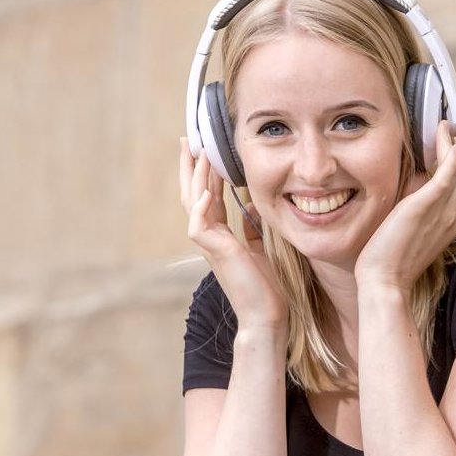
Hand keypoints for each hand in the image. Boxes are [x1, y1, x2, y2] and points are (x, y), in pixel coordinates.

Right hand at [179, 138, 287, 335]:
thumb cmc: (266, 287)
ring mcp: (211, 245)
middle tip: (188, 140)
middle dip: (191, 167)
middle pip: (193, 194)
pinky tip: (206, 190)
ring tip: (197, 152)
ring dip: (196, 177)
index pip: (208, 196)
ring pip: (193, 204)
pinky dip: (201, 206)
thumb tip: (254, 205)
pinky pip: (199, 225)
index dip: (206, 173)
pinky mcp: (216, 253)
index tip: (206, 149)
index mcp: (221, 235)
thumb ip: (252, 227)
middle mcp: (211, 237)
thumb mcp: (260, 248)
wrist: (267, 316)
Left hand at [354, 112, 455, 291]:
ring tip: (455, 120)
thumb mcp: (410, 231)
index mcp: (450, 221)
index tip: (454, 140)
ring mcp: (442, 212)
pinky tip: (455, 142)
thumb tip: (413, 193)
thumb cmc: (391, 261)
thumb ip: (417, 211)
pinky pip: (446, 178)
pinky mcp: (424, 207)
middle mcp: (453, 215)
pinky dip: (453, 159)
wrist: (385, 282)